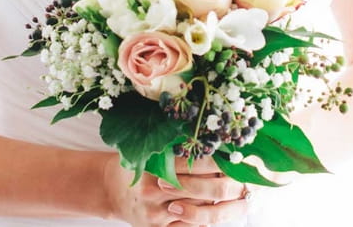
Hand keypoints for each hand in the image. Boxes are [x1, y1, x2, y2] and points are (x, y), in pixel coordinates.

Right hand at [103, 152, 249, 225]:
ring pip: (196, 209)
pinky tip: (218, 209)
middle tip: (242, 174)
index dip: (215, 158)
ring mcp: (155, 213)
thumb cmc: (134, 162)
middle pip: (198, 188)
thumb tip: (206, 135)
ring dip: (217, 201)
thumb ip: (172, 145)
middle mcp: (153, 191)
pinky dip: (204, 219)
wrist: (109, 189)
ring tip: (236, 192)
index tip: (233, 153)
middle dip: (222, 182)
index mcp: (153, 166)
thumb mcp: (148, 148)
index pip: (191, 162)